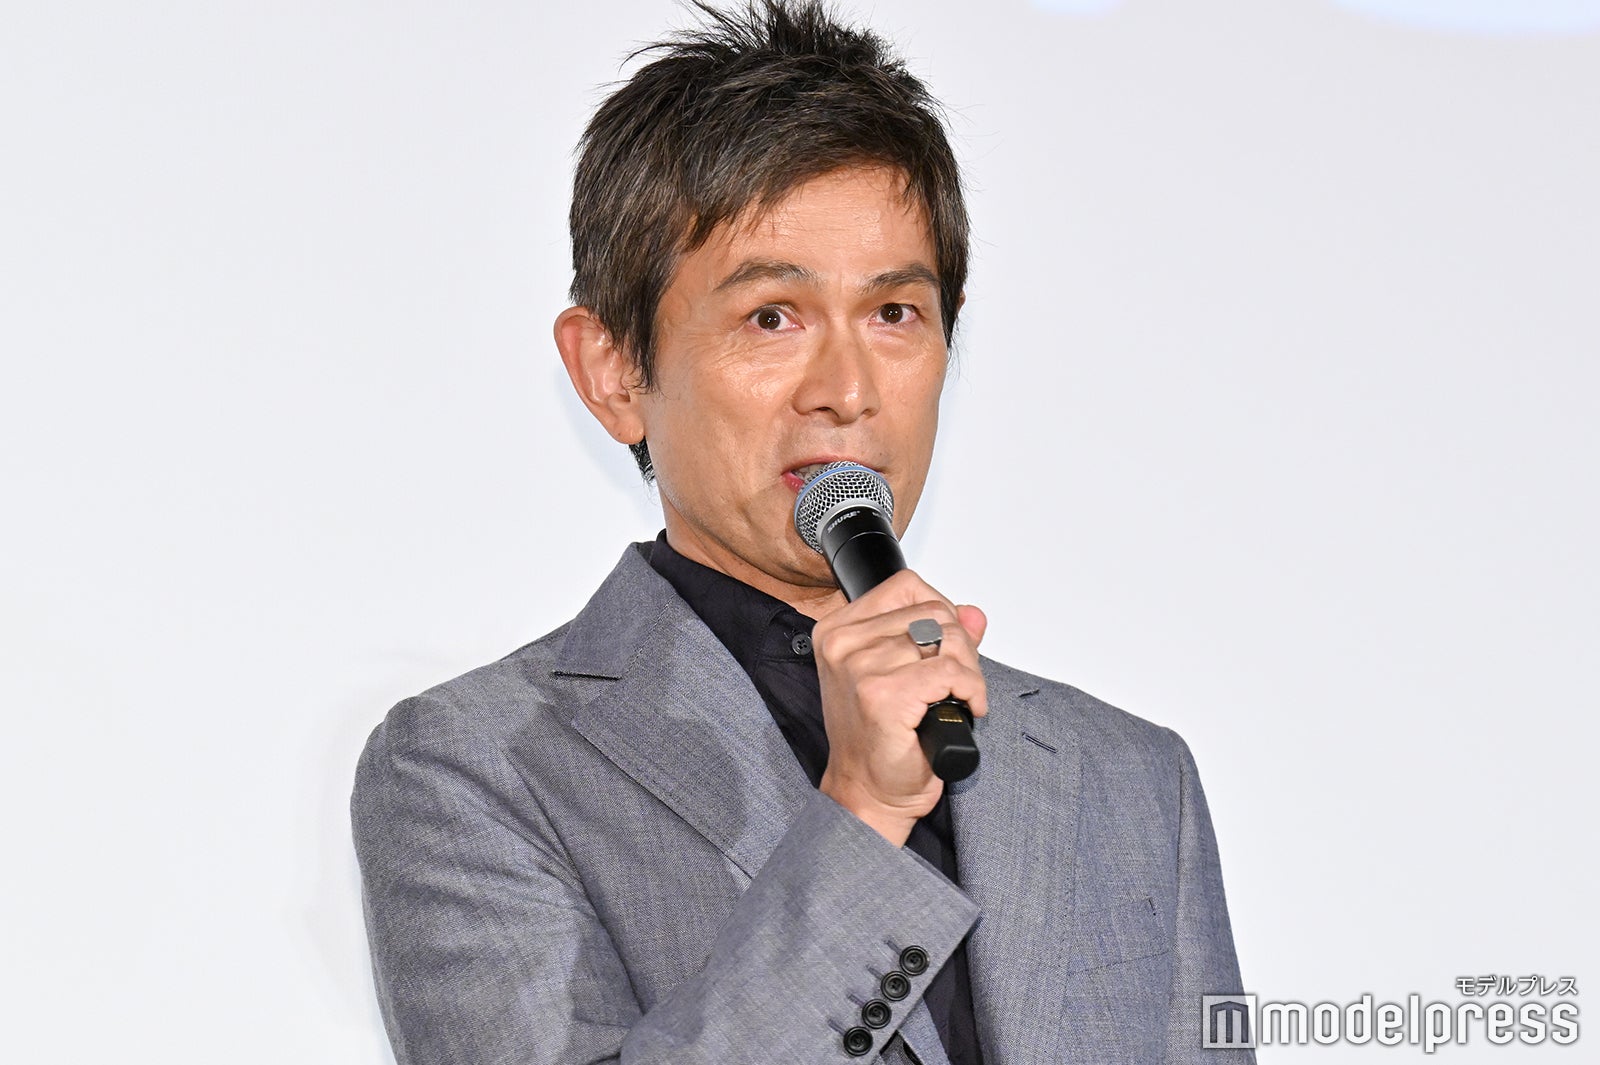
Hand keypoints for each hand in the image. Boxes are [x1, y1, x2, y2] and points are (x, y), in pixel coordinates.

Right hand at [811, 569, 987, 844]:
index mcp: (838, 630)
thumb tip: (974, 614)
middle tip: (958, 681)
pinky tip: (965, 708)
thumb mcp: (905, 674)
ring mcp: (860, 667)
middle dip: (960, 645)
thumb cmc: (879, 740)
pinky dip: (971, 690)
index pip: (907, 587)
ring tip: (958, 696)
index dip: (940, 612)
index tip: (944, 646)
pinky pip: (950, 672)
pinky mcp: (883, 694)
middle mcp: (843, 643)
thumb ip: (939, 636)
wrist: (868, 792)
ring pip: (947, 640)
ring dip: (968, 671)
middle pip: (934, 611)